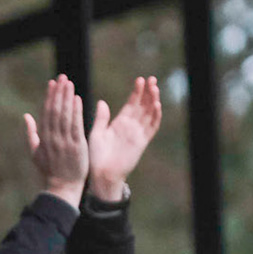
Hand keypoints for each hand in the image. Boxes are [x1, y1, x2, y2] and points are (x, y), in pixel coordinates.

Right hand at [25, 76, 87, 207]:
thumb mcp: (36, 152)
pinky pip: (75, 126)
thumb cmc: (50, 170)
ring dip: (67, 98)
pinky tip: (77, 99)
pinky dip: (76, 111)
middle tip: (62, 77)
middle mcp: (53, 138)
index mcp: (44, 138)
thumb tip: (26, 116)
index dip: (49, 97)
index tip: (52, 83)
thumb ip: (31, 133)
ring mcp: (64, 142)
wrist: (62, 188)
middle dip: (58, 93)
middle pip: (55, 111)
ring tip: (69, 83)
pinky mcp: (76, 146)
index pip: (46, 113)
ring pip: (65, 116)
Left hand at [88, 77, 161, 200]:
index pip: (132, 104)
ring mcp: (137, 134)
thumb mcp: (97, 133)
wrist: (102, 174)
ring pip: (149, 114)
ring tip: (155, 88)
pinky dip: (155, 117)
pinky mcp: (141, 143)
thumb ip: (101, 118)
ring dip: (153, 101)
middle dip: (148, 93)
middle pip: (143, 106)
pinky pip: (151, 128)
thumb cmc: (96, 156)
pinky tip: (156, 105)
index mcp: (120, 123)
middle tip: (152, 79)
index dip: (137, 92)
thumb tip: (102, 102)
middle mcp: (131, 127)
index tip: (140, 80)